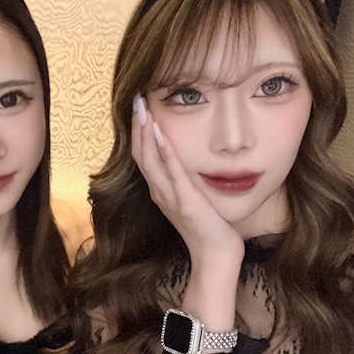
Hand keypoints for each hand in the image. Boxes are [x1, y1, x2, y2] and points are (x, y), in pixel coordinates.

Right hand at [130, 94, 243, 267]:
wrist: (216, 255)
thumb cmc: (208, 226)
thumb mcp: (192, 197)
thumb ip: (184, 179)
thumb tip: (185, 156)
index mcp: (160, 190)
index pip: (143, 155)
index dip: (138, 131)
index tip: (140, 106)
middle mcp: (160, 192)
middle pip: (140, 155)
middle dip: (138, 126)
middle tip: (137, 99)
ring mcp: (170, 198)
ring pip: (150, 162)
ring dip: (146, 134)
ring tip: (144, 110)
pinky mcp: (185, 204)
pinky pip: (173, 174)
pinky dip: (166, 153)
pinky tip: (163, 134)